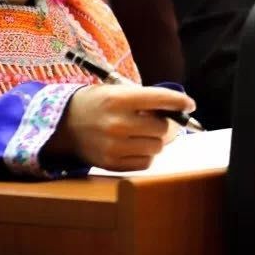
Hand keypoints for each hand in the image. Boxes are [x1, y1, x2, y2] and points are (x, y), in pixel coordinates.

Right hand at [45, 85, 195, 170]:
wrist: (64, 125)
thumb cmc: (96, 104)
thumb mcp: (116, 91)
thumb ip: (144, 99)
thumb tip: (175, 110)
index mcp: (119, 99)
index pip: (161, 99)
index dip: (180, 102)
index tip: (189, 104)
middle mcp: (118, 123)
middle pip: (162, 128)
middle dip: (166, 124)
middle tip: (160, 121)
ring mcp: (114, 146)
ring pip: (157, 147)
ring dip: (156, 140)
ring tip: (145, 133)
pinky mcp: (112, 163)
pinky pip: (145, 163)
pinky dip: (146, 155)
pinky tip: (136, 146)